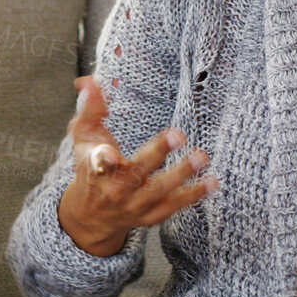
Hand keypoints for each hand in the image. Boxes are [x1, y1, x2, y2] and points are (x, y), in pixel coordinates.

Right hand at [56, 77, 216, 256]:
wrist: (91, 215)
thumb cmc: (88, 167)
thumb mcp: (83, 138)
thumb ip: (90, 109)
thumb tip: (89, 80)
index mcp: (96, 168)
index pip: (98, 163)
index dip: (103, 160)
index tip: (108, 154)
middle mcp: (115, 189)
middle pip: (136, 172)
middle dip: (157, 154)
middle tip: (177, 136)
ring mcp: (134, 204)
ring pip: (158, 191)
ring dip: (182, 174)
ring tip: (201, 157)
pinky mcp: (150, 215)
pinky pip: (174, 206)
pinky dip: (194, 195)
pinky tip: (212, 182)